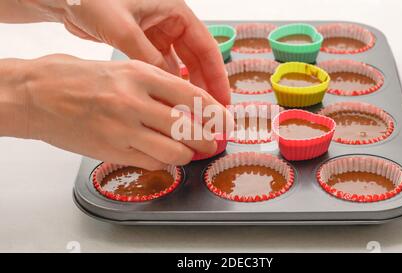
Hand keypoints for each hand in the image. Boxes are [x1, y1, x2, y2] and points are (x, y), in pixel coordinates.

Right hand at [15, 55, 229, 169]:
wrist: (37, 95)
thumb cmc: (78, 79)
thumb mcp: (123, 70)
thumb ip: (156, 87)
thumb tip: (189, 106)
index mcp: (140, 74)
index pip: (193, 96)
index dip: (216, 113)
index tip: (225, 122)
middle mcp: (134, 101)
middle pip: (189, 128)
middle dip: (207, 140)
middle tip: (211, 143)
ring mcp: (123, 129)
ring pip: (174, 151)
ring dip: (186, 154)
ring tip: (186, 152)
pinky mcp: (111, 151)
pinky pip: (151, 163)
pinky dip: (162, 162)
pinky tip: (159, 156)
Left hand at [46, 0, 229, 104]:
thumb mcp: (124, 28)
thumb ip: (147, 57)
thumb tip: (167, 89)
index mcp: (175, 11)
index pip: (206, 47)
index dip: (217, 75)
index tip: (222, 100)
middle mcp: (170, 22)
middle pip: (197, 59)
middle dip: (205, 86)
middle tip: (212, 114)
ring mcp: (157, 34)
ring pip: (180, 66)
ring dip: (186, 88)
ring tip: (193, 114)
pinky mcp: (144, 44)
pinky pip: (162, 68)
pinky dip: (167, 85)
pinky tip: (170, 103)